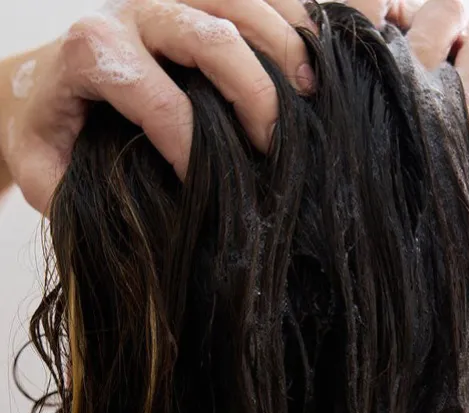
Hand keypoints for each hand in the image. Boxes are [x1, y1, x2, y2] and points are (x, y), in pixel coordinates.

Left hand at [0, 0, 317, 213]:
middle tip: (273, 146)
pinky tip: (311, 54)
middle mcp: (132, 13)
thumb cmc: (50, 131)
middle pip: (210, 36)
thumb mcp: (41, 169)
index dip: (193, 149)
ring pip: (238, 2)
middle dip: (254, 94)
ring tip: (311, 94)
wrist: (43, 82)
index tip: (210, 189)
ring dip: (283, 46)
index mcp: (92, 53)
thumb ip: (65, 193)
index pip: (158, 100)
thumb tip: (126, 218)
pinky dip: (287, 17)